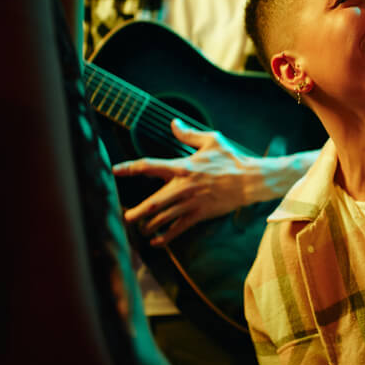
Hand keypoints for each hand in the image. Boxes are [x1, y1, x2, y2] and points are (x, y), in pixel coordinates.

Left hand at [112, 119, 272, 245]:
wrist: (249, 180)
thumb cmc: (231, 159)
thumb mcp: (211, 140)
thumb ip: (189, 134)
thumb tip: (174, 123)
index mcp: (182, 167)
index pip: (150, 167)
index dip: (130, 168)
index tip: (115, 170)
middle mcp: (183, 187)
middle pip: (153, 202)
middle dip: (137, 211)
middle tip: (125, 217)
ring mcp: (191, 203)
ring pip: (164, 217)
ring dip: (149, 224)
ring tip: (138, 228)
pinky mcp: (200, 214)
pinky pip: (179, 228)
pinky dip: (166, 236)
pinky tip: (156, 241)